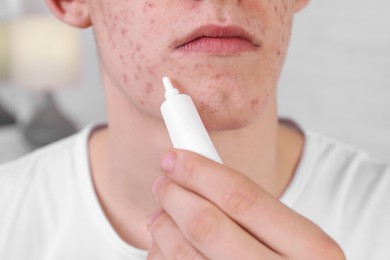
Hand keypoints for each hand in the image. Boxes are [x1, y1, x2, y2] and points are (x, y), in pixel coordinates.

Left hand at [147, 150, 344, 259]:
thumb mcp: (296, 239)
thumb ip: (255, 209)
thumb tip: (198, 171)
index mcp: (311, 249)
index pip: (242, 197)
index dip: (200, 172)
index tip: (176, 159)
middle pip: (207, 226)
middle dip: (175, 196)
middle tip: (162, 183)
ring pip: (185, 255)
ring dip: (163, 228)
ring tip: (161, 215)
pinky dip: (163, 255)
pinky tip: (165, 246)